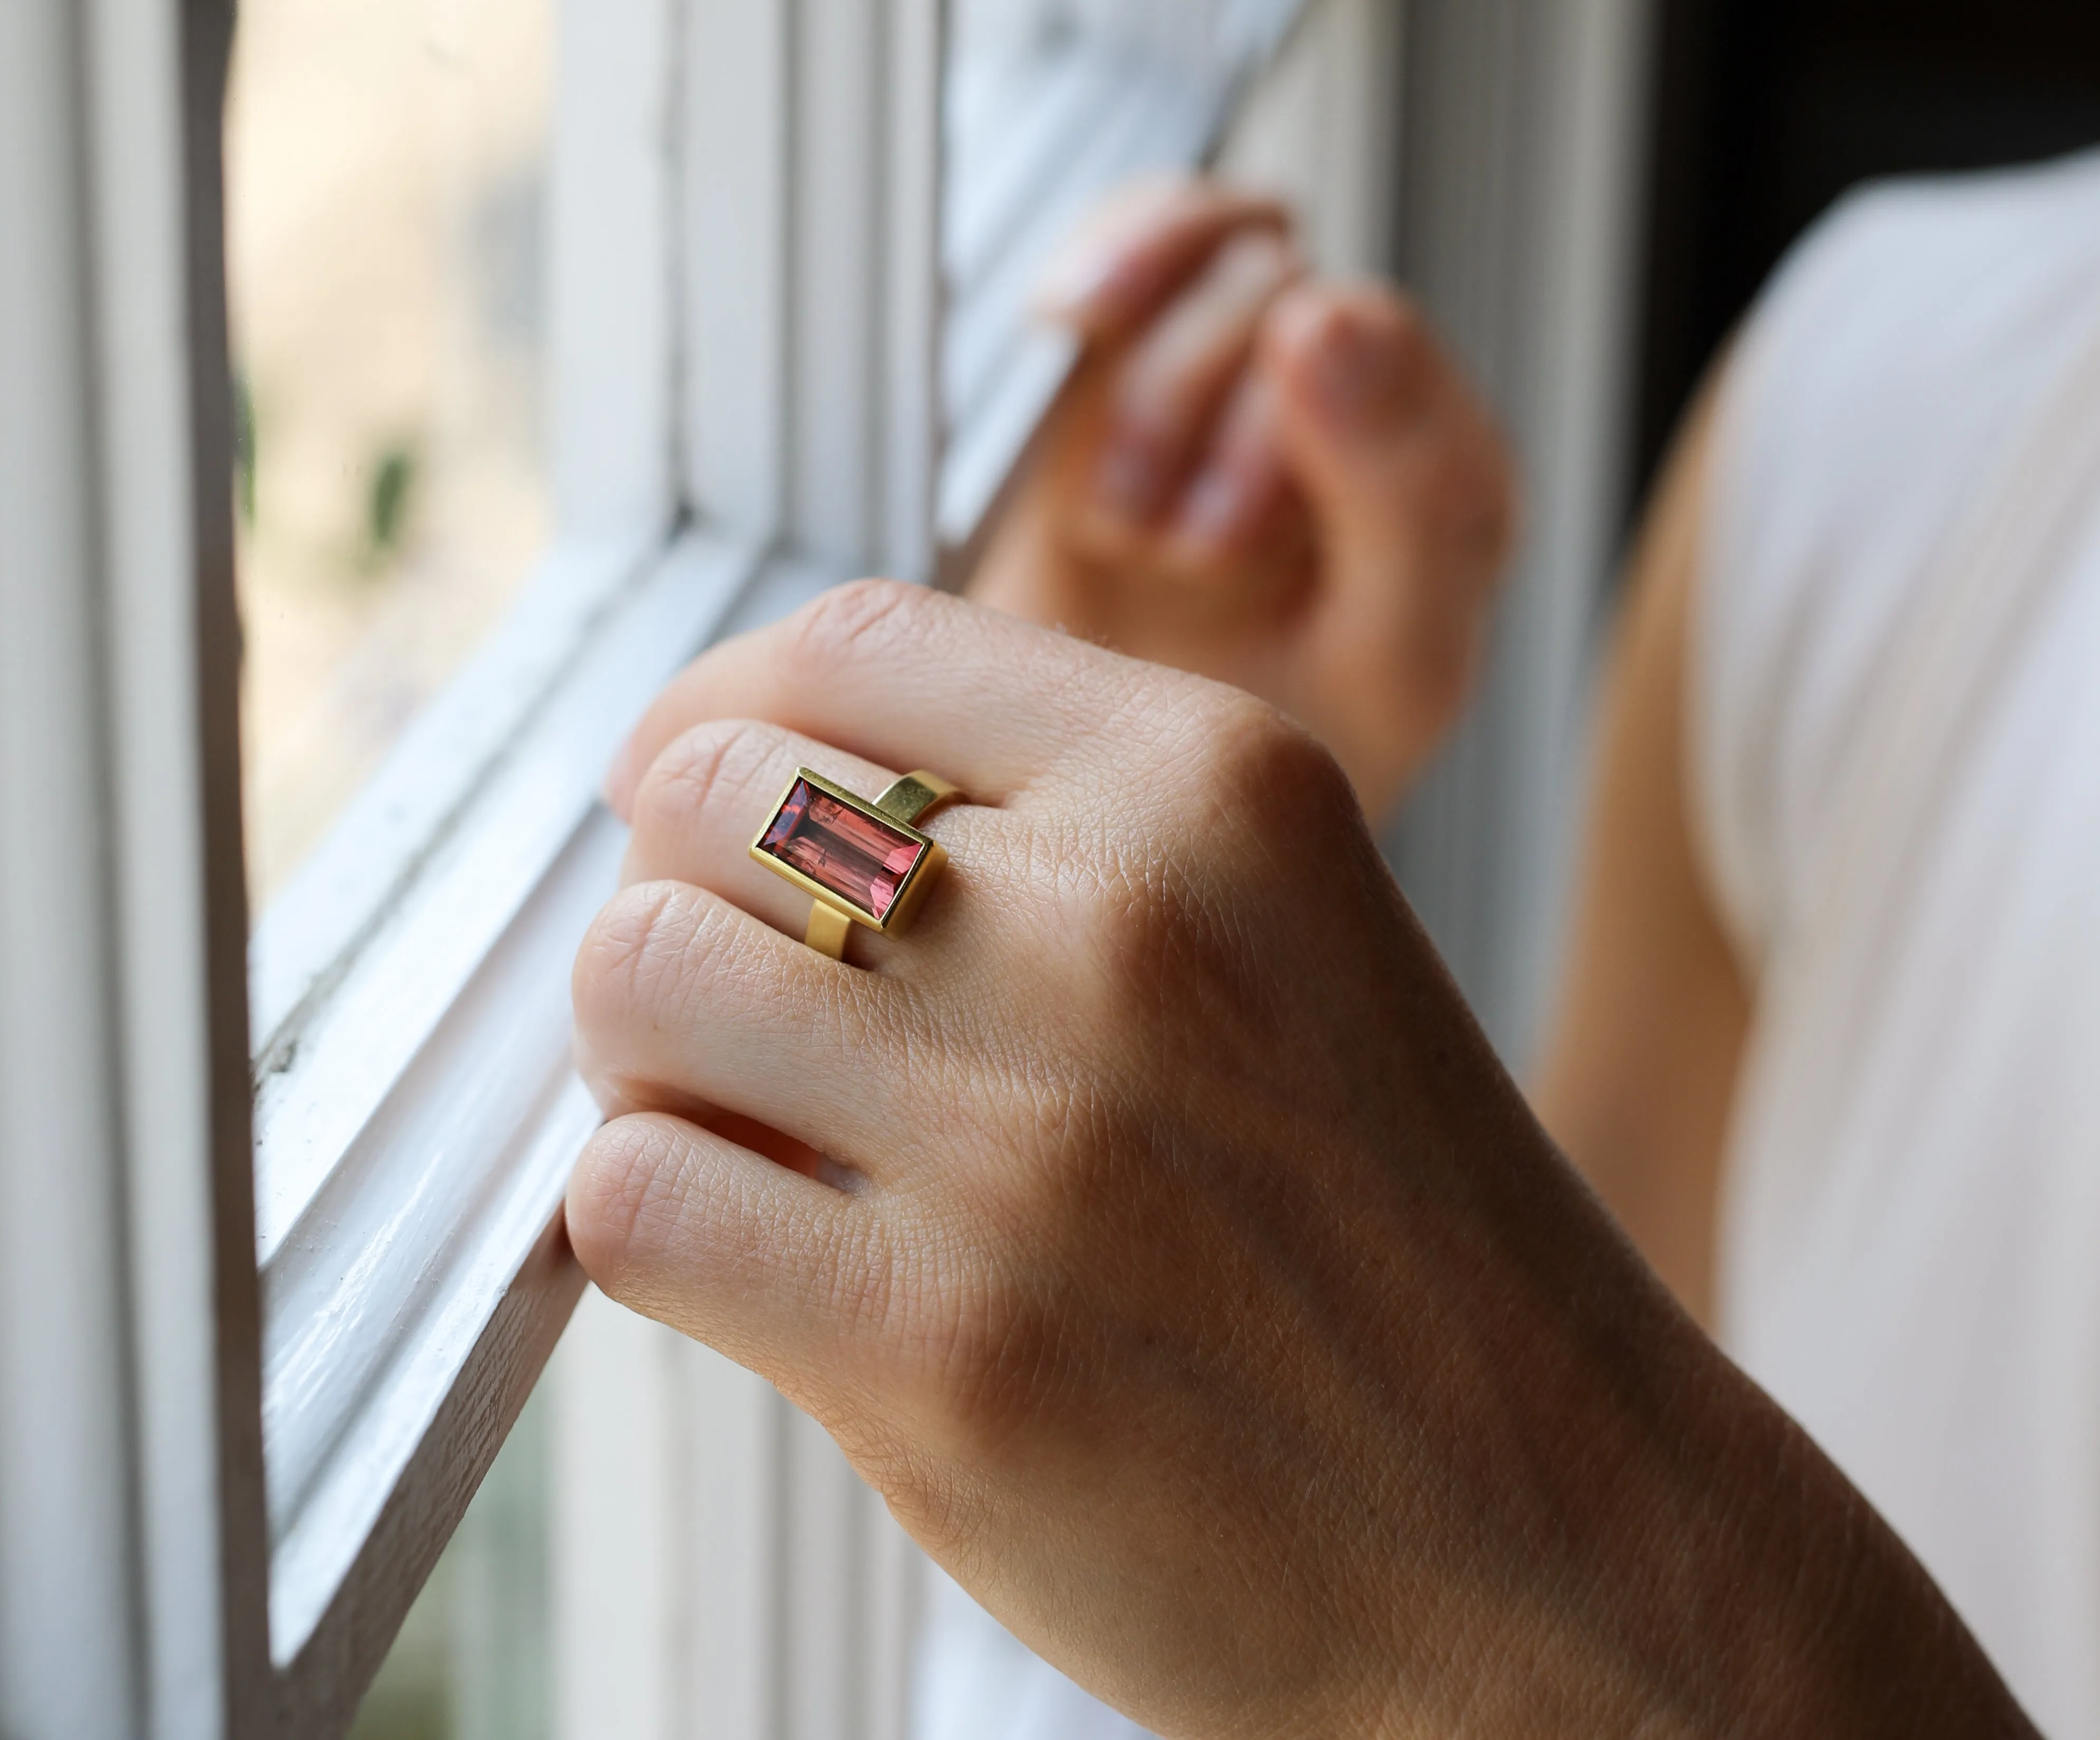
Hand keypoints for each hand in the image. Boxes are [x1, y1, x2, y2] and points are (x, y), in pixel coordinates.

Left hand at [572, 584, 2025, 1739]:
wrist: (1555, 1546)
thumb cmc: (1385, 1235)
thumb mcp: (1276, 929)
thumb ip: (1043, 825)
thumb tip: (733, 770)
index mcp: (1213, 782)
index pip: (846, 640)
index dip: (718, 712)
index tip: (690, 789)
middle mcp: (1119, 922)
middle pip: (708, 793)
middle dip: (676, 887)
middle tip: (724, 992)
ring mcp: (1025, 1139)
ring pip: (636, 973)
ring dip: (643, 1051)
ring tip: (727, 1116)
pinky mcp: (944, 1356)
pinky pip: (631, 1197)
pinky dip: (645, 1217)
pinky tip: (742, 1249)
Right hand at [968, 180, 1515, 824]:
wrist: (1128, 818)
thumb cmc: (1282, 763)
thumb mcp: (1388, 663)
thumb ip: (1403, 498)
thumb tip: (1332, 313)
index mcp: (1444, 465)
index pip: (1388, 352)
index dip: (1284, 431)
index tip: (1208, 542)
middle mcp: (1352, 395)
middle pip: (1288, 291)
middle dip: (1202, 424)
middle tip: (1166, 559)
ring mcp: (1238, 358)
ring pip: (1213, 244)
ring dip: (1144, 384)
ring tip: (1116, 521)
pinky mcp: (1132, 348)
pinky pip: (1134, 232)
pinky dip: (1102, 266)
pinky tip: (1066, 321)